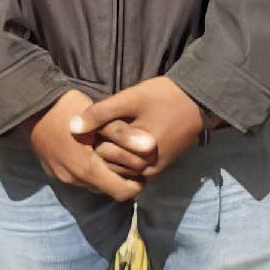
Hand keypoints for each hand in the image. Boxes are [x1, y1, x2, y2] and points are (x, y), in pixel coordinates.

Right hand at [28, 90, 142, 199]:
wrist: (31, 105)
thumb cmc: (68, 109)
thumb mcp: (101, 118)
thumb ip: (125, 135)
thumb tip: (151, 147)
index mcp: (87, 170)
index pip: (123, 193)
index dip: (137, 183)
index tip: (142, 167)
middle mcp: (74, 180)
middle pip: (108, 189)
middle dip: (121, 177)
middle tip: (128, 156)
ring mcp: (62, 177)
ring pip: (93, 184)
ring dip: (104, 172)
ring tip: (111, 151)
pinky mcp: (53, 172)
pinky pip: (79, 178)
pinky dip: (89, 169)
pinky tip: (91, 150)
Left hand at [72, 76, 208, 177]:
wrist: (198, 101)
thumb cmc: (163, 97)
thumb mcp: (130, 99)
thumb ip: (100, 113)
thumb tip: (71, 128)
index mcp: (138, 155)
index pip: (100, 153)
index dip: (97, 135)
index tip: (103, 120)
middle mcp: (147, 170)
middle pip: (110, 164)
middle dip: (104, 146)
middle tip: (109, 125)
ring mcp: (154, 172)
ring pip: (121, 168)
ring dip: (115, 153)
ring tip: (117, 130)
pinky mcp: (159, 169)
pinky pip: (133, 169)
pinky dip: (126, 157)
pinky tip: (126, 139)